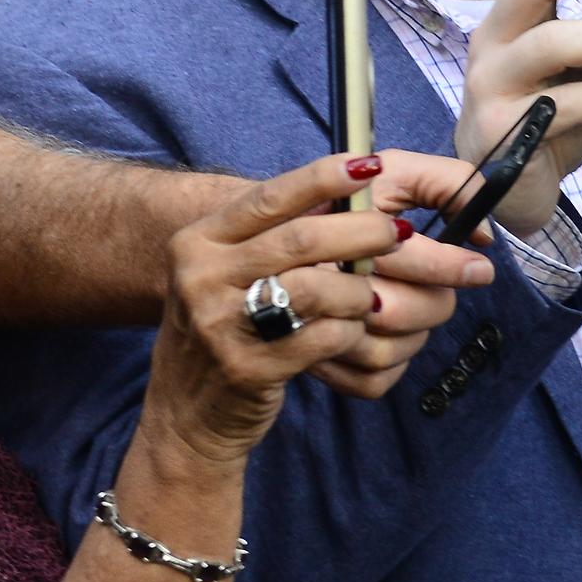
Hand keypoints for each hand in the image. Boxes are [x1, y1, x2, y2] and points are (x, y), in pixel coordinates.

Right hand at [146, 151, 488, 466]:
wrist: (183, 415)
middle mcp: (202, 277)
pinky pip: (324, 337)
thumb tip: (348, 196)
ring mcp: (220, 324)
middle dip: (363, 232)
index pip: (269, 197)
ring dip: (359, 291)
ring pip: (319, 287)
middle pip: (304, 239)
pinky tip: (351, 333)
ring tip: (370, 298)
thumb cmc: (222, 332)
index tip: (370, 166)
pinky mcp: (247, 368)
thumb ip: (271, 239)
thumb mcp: (225, 275)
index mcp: (197, 243)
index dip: (324, 178)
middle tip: (398, 234)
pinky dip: (350, 332)